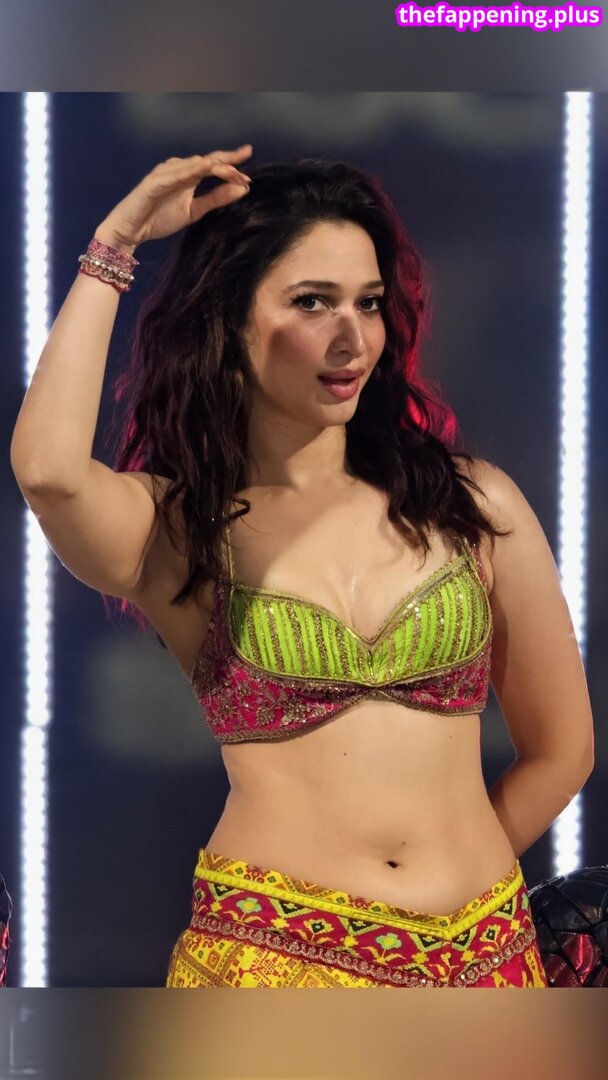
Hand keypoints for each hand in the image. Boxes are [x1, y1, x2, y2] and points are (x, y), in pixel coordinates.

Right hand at [93, 145, 252, 252]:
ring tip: (233, 172)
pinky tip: (204, 167)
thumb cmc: (159, 218)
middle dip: (228, 163)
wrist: (131, 231)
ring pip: (194, 164)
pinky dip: (189, 169)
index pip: (213, 165)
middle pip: (207, 160)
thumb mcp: (195, 211)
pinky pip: (174, 173)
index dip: (232, 164)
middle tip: (247, 168)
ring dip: (214, 166)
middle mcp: (178, 169)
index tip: (250, 173)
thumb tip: (242, 189)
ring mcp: (166, 173)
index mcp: (188, 175)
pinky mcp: (154, 181)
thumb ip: (216, 199)